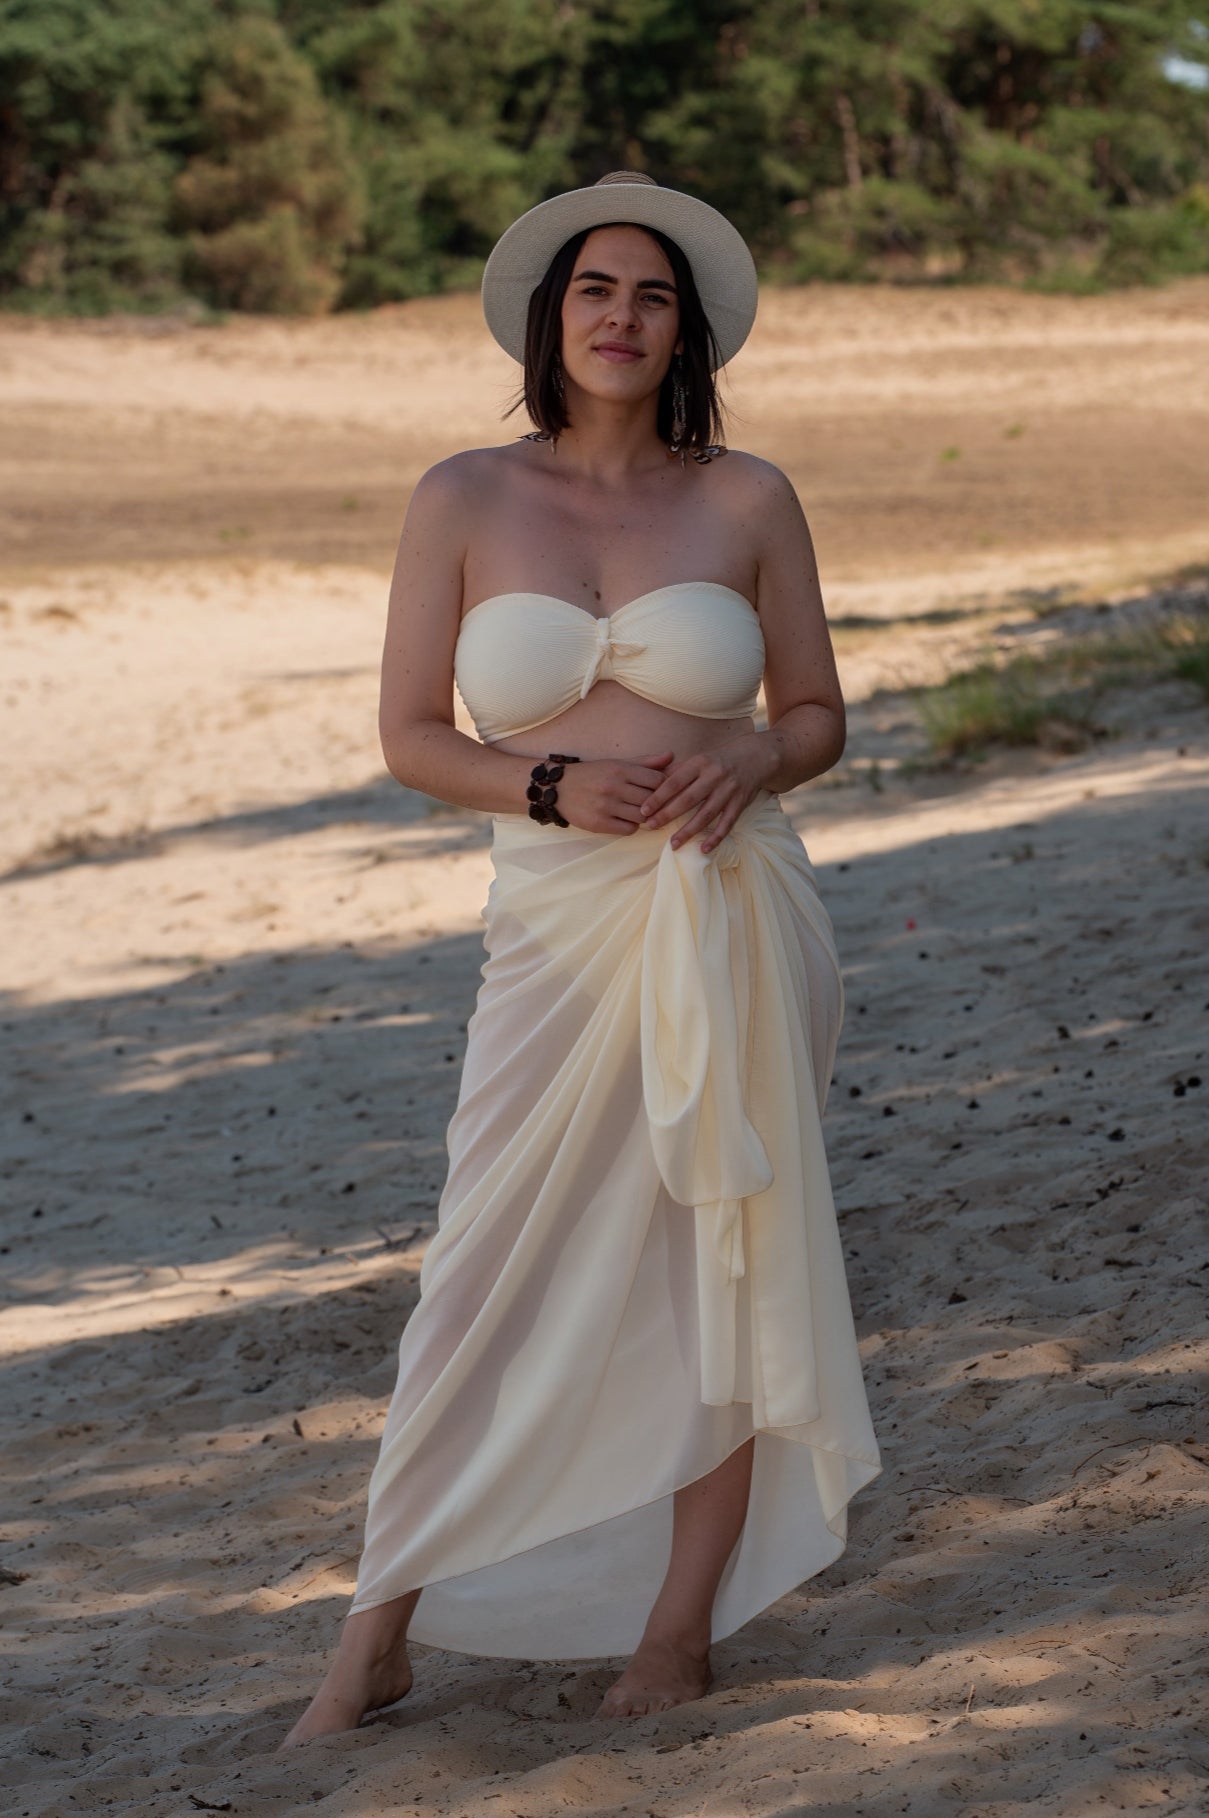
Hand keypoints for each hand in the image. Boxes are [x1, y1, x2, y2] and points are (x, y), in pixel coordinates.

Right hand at [556, 751, 674, 834]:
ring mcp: (605, 806)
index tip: (661, 791)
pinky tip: (625, 820)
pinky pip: (628, 830)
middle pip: (651, 800)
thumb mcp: (617, 763)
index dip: (664, 787)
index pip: (657, 780)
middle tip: (654, 805)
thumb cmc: (593, 775)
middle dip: (656, 804)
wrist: (558, 788)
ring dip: (643, 817)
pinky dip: (631, 827)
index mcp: (620, 769)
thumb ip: (646, 762)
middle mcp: (613, 786)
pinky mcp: (598, 823)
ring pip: (641, 817)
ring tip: (638, 812)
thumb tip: (672, 756)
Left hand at [637, 735, 773, 853]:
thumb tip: (651, 784)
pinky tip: (704, 849)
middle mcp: (714, 776)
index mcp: (700, 763)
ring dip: (689, 831)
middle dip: (668, 814)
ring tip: (673, 844)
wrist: (755, 757)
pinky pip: (727, 823)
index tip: (644, 810)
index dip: (658, 796)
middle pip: (688, 799)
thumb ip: (677, 771)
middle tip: (651, 827)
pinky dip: (716, 837)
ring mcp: (729, 790)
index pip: (675, 781)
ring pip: (706, 814)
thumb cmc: (718, 760)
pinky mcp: (740, 803)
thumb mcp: (698, 759)